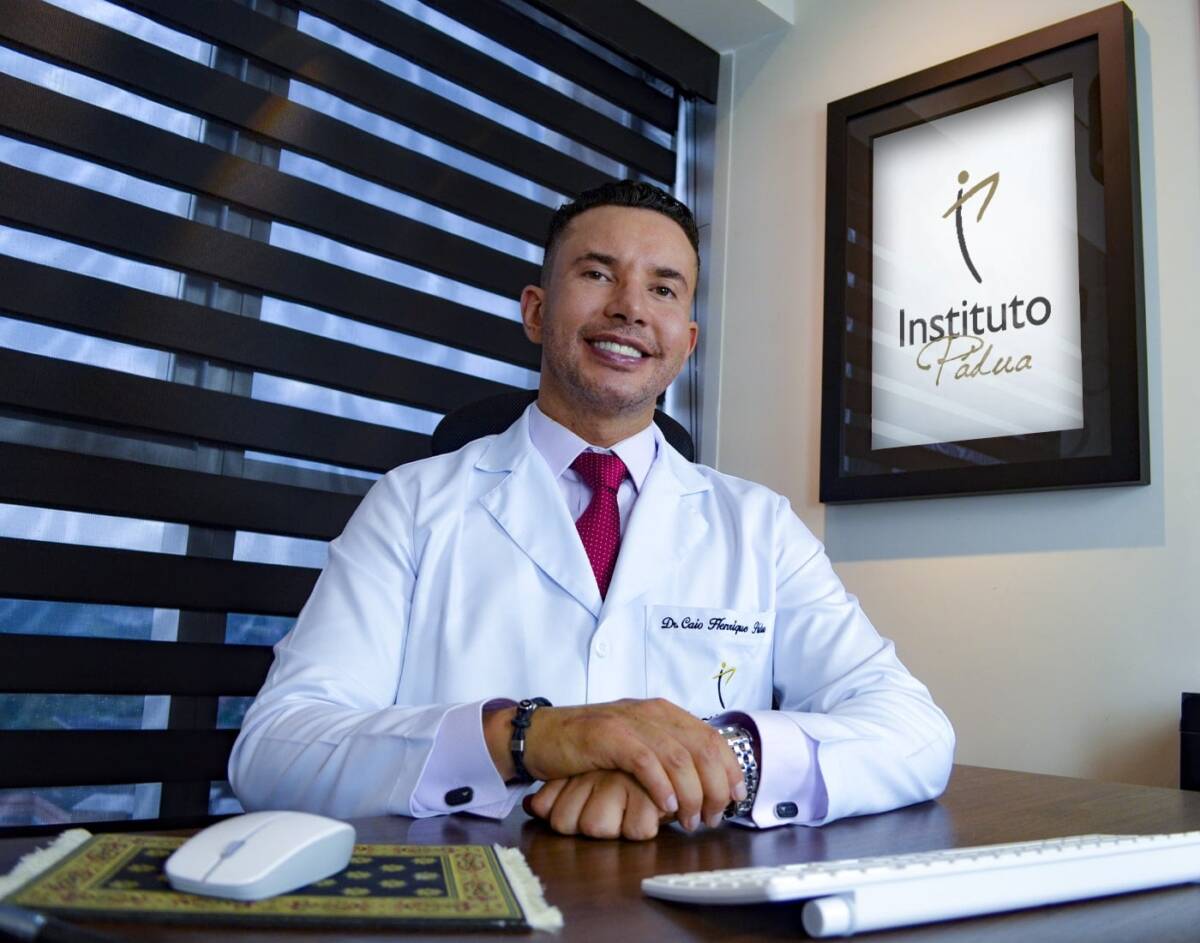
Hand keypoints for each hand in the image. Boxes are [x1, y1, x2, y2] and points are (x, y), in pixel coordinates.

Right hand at [485, 698, 745, 829]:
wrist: (540, 736)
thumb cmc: (588, 747)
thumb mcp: (634, 744)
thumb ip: (664, 755)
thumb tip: (701, 786)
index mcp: (662, 712)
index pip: (710, 737)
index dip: (729, 769)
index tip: (736, 797)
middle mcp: (651, 712)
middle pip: (701, 748)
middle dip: (715, 787)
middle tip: (714, 817)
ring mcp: (630, 722)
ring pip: (678, 757)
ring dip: (691, 794)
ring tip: (691, 820)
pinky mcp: (609, 736)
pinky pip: (645, 762)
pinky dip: (661, 786)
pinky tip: (667, 806)